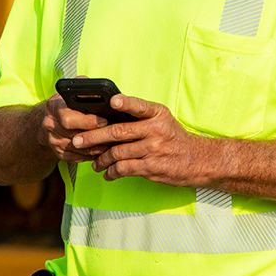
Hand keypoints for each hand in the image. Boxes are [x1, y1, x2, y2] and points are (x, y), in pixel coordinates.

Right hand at [38, 94, 109, 162]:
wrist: (51, 119)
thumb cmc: (67, 102)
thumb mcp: (73, 90)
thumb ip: (85, 89)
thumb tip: (102, 93)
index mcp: (53, 107)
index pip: (69, 119)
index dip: (88, 121)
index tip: (106, 120)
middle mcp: (50, 126)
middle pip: (75, 136)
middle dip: (97, 136)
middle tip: (114, 134)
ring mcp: (53, 142)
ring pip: (79, 149)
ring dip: (98, 147)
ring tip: (114, 143)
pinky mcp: (59, 154)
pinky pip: (78, 157)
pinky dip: (93, 155)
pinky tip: (105, 150)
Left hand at [82, 95, 217, 186]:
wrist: (197, 160)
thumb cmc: (173, 138)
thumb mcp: (162, 121)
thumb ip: (140, 118)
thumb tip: (108, 120)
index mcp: (157, 114)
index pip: (139, 106)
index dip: (126, 103)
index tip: (113, 101)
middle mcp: (155, 130)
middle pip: (119, 132)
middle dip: (94, 137)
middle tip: (78, 140)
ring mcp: (153, 149)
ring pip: (118, 153)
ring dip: (101, 159)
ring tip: (94, 163)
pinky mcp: (151, 167)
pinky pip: (125, 169)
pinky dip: (112, 172)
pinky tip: (107, 174)